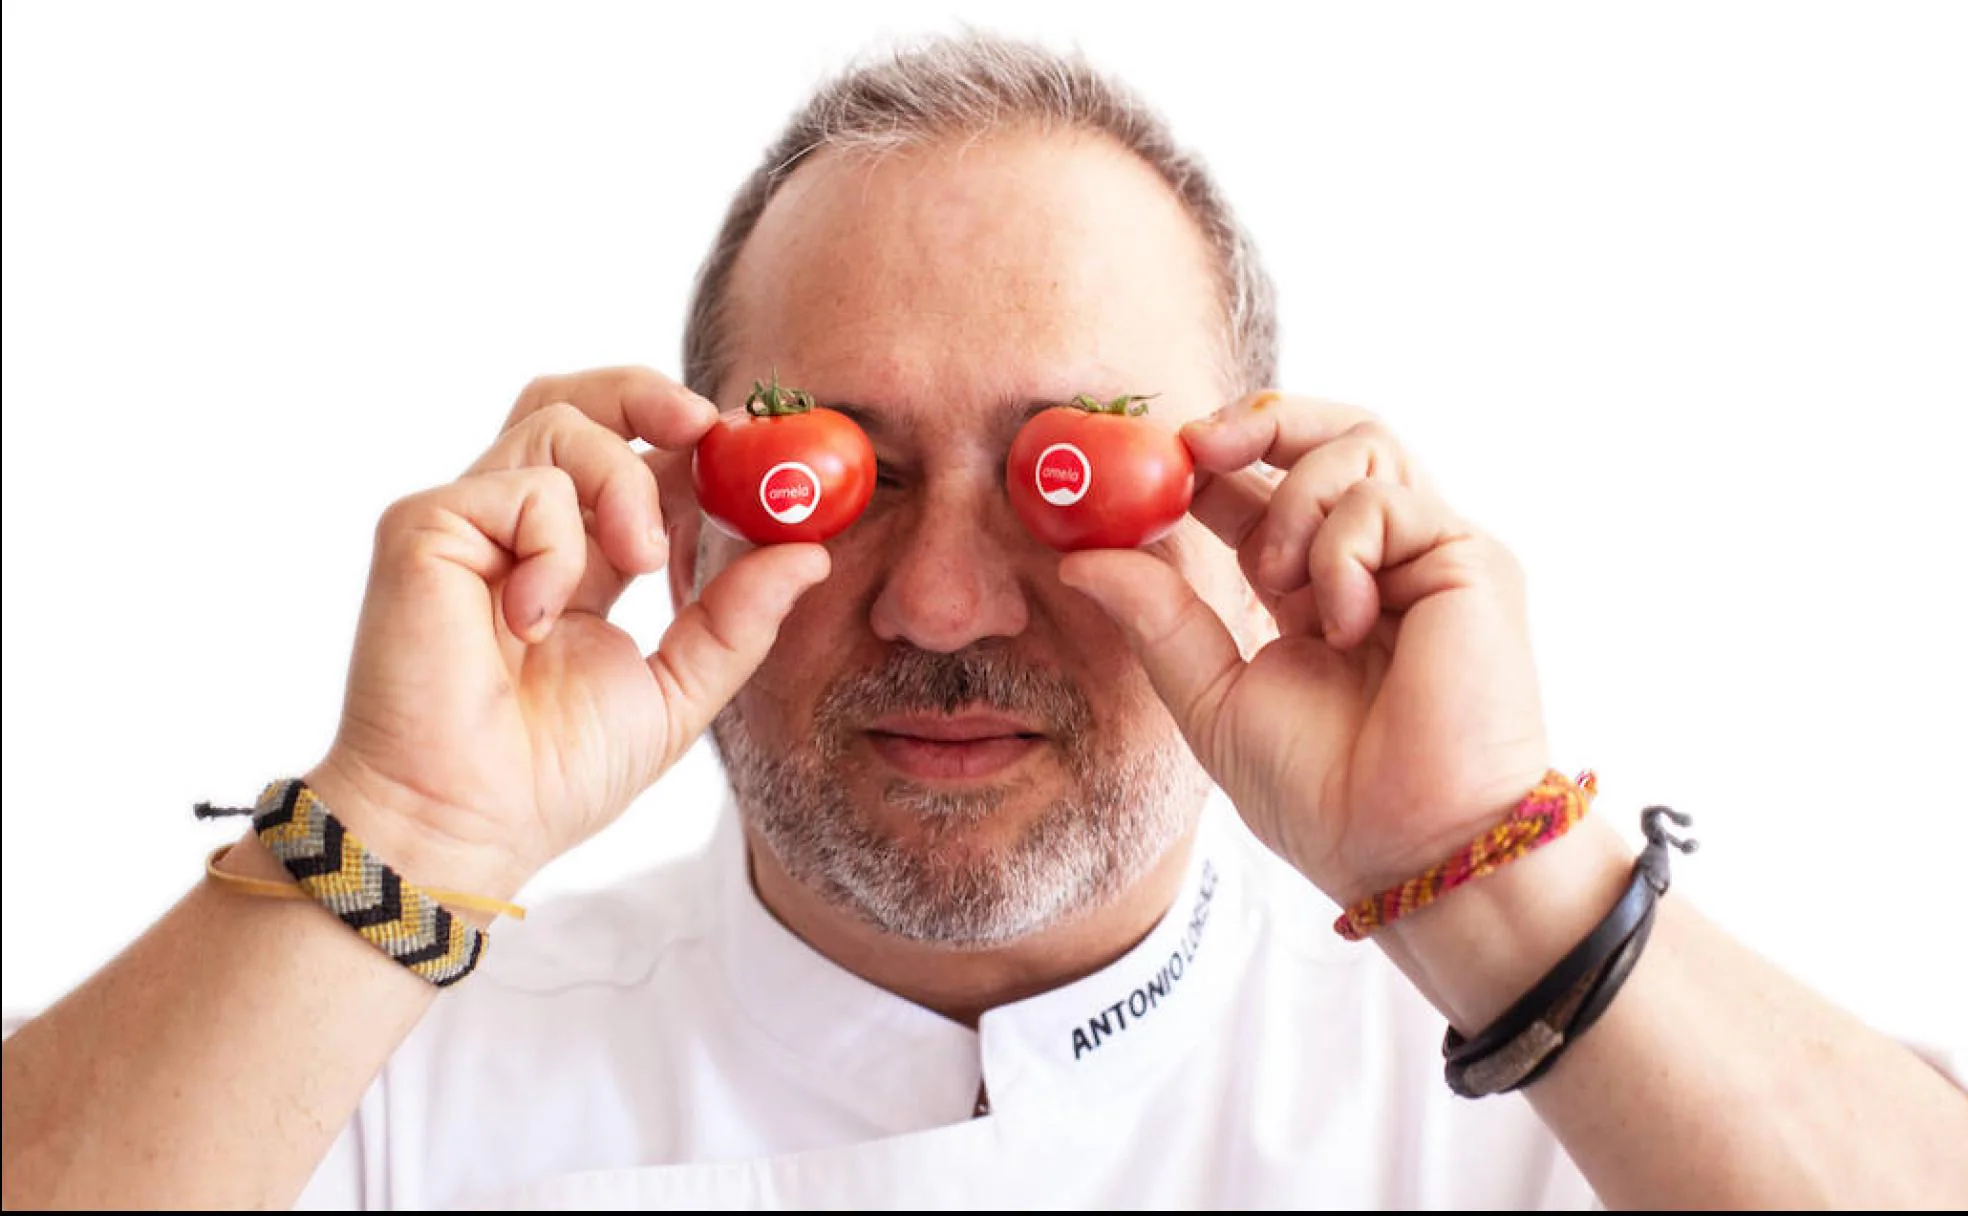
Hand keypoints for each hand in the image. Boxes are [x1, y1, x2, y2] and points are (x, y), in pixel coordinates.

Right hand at [309, 368, 829, 897]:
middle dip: (648, 393)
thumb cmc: (550, 774)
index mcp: (576, 560)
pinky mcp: (423, 529)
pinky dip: (556, 543)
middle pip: (575, 403)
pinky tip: (536, 618)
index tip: (764, 446)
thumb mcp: (677, 689)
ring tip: (640, 558)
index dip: (696, 443)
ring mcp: (469, 524)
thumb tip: (811, 551)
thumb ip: (739, 619)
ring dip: (623, 479)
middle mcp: (517, 529)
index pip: (636, 462)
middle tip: (712, 424)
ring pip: (558, 423)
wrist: (466, 824)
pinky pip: (521, 488)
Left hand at [1058, 392, 1550, 903]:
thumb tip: (1079, 559)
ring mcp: (1429, 556)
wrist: (1409, 851)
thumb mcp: (1214, 698)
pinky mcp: (1472, 562)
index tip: (1146, 462)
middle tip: (1193, 444)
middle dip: (1257, 420)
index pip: (1266, 490)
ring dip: (1294, 499)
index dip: (1209, 462)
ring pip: (1363, 445)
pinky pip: (1388, 503)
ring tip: (1276, 580)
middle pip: (1333, 434)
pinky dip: (1342, 550)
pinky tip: (1339, 622)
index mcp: (1320, 589)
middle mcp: (1381, 560)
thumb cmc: (1327, 795)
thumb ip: (1158, 621)